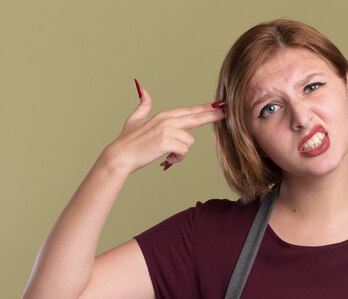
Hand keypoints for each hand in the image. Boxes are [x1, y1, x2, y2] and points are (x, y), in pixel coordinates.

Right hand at [102, 82, 225, 173]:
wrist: (120, 155)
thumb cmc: (128, 140)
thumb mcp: (135, 119)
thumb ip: (143, 104)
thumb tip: (143, 89)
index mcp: (165, 115)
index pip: (190, 111)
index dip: (206, 108)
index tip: (220, 104)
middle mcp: (168, 120)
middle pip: (196, 117)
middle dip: (213, 115)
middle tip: (228, 111)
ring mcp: (167, 130)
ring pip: (189, 143)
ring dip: (179, 153)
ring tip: (165, 154)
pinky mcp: (167, 141)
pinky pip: (183, 152)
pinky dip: (175, 159)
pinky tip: (165, 159)